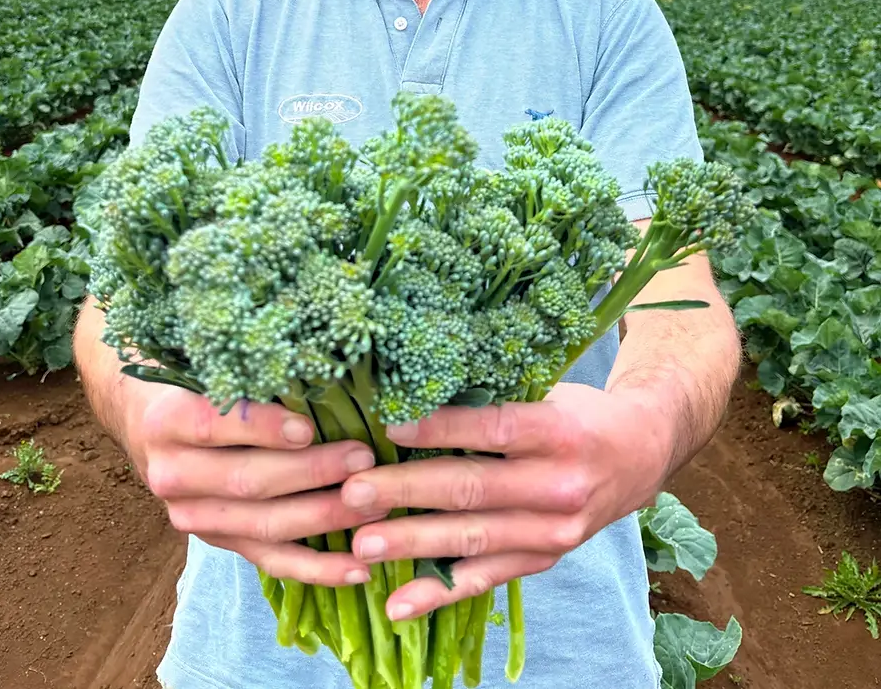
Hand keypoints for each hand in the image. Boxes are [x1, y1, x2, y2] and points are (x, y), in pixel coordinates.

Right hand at [123, 382, 386, 585]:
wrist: (147, 422)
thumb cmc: (193, 381)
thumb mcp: (207, 367)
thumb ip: (249, 373)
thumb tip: (320, 365)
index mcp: (167, 422)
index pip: (214, 425)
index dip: (263, 429)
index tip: (309, 427)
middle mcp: (173, 475)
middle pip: (247, 481)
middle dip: (311, 473)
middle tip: (363, 458)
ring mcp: (194, 516)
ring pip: (264, 525)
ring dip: (324, 517)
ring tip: (374, 504)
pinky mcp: (219, 542)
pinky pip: (271, 560)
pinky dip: (317, 569)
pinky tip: (357, 569)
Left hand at [339, 383, 671, 618]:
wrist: (639, 454)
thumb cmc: (577, 412)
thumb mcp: (546, 390)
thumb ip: (494, 399)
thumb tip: (416, 389)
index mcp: (558, 431)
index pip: (491, 429)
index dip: (439, 428)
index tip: (388, 427)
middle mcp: (558, 486)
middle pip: (473, 489)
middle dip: (407, 492)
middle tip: (352, 493)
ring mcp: (553, 531)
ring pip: (473, 539)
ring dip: (413, 543)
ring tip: (362, 544)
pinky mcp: (544, 560)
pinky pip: (485, 579)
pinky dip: (439, 594)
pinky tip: (398, 603)